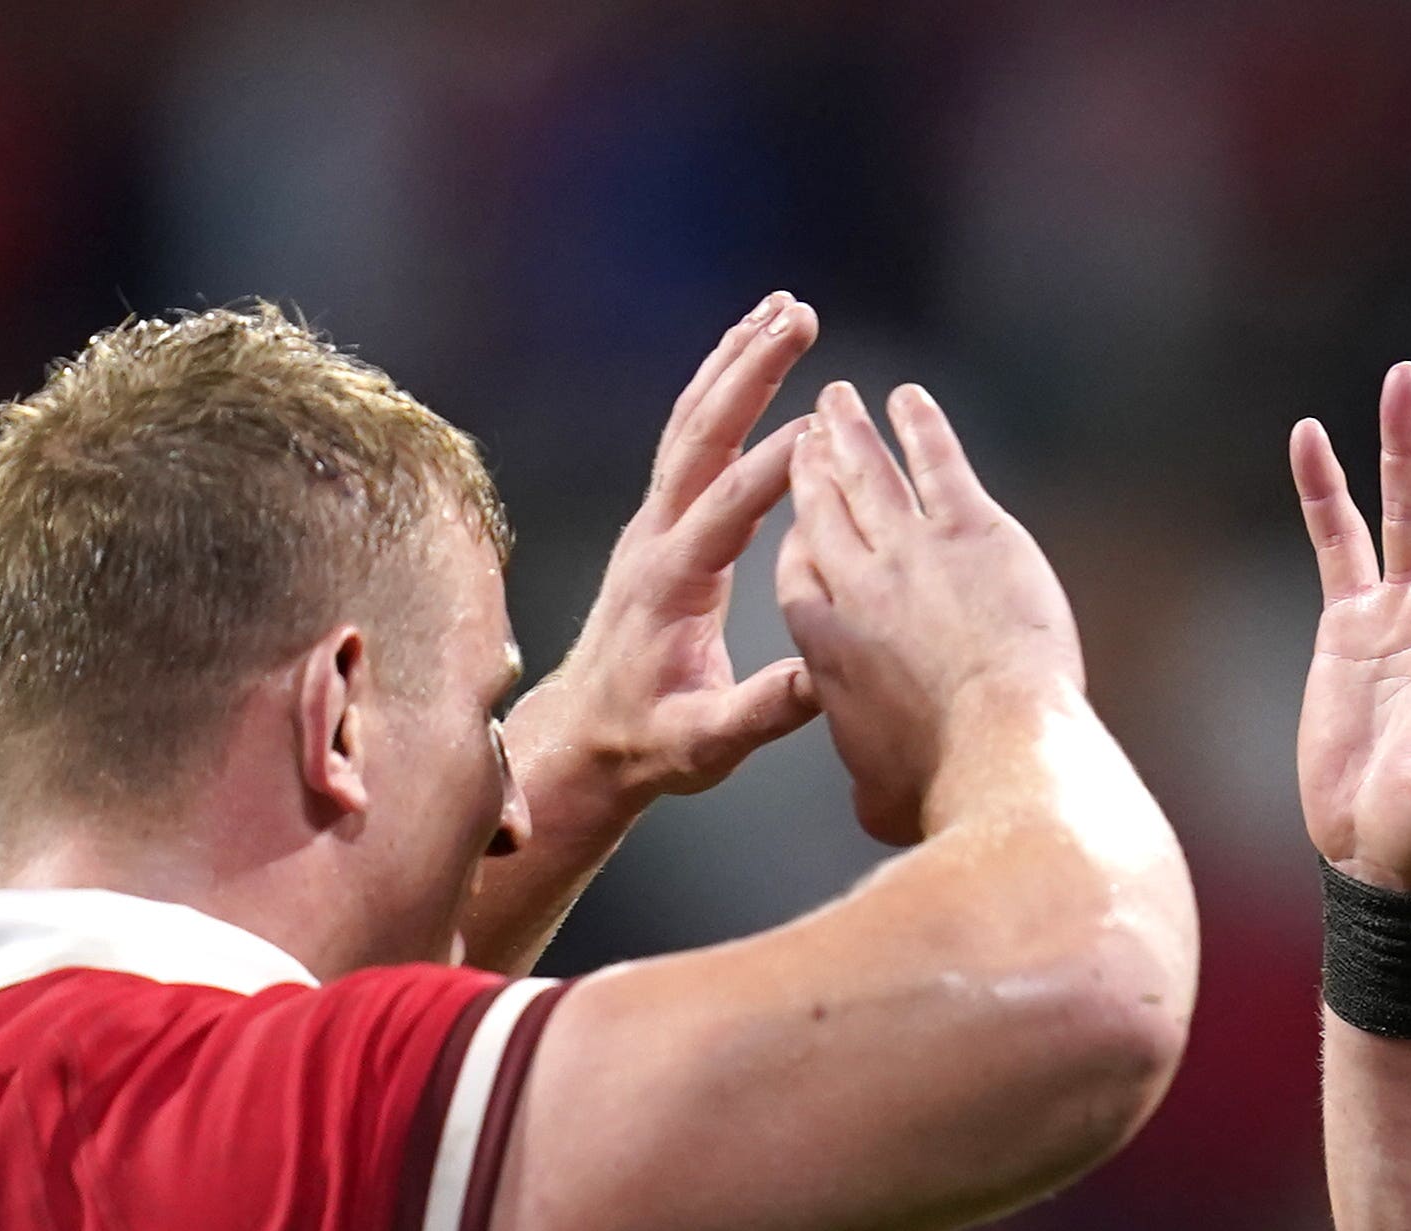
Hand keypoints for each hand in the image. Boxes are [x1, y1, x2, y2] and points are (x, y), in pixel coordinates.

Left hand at [500, 293, 826, 853]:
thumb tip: (824, 679)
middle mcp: (655, 537)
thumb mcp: (705, 742)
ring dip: (734, 361)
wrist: (586, 738)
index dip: (775, 465)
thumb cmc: (648, 742)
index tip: (824, 428)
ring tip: (781, 308)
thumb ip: (761, 711)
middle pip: (702, 434)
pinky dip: (719, 388)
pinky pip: (688, 438)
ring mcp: (651, 523)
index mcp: (671, 583)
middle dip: (750, 371)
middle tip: (799, 316)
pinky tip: (747, 355)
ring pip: (691, 422)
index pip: (729, 507)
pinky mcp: (657, 522)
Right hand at [772, 378, 1086, 844]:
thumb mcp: (878, 794)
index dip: (799, 539)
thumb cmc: (941, 788)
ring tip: (838, 398)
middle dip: (812, 466)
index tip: (800, 516)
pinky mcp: (973, 530)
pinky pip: (940, 462)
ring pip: (869, 472)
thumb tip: (872, 794)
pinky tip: (910, 399)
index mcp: (823, 642)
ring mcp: (912, 549)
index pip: (798, 573)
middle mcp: (856, 584)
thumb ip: (866, 773)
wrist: (1000, 755)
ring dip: (851, 431)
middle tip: (807, 433)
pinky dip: (922, 426)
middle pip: (822, 509)